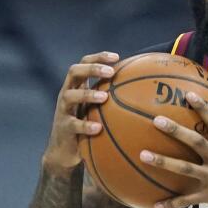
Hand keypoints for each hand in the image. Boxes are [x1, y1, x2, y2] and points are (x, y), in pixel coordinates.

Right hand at [43, 52, 119, 172]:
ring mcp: (63, 110)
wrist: (65, 151)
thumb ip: (112, 99)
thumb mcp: (97, 110)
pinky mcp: (63, 128)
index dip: (98, 57)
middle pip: (74, 72)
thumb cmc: (87, 126)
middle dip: (92, 69)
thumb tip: (144, 92)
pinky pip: (73, 125)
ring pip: (70, 96)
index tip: (117, 57)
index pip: (84, 64)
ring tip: (104, 97)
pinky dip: (85, 126)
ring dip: (88, 94)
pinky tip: (98, 128)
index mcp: (77, 87)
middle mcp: (67, 94)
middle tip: (110, 72)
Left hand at [138, 93, 207, 207]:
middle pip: (194, 142)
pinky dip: (171, 203)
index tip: (189, 95)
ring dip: (162, 161)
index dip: (202, 108)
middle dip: (175, 130)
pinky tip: (154, 205)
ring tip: (143, 155)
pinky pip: (188, 201)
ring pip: (184, 169)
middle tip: (155, 120)